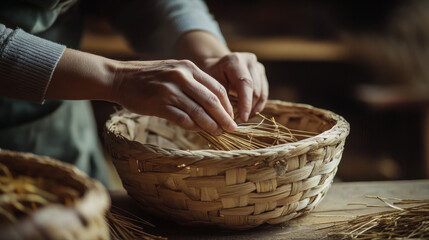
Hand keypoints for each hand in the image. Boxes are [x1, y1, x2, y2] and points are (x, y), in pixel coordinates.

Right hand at [111, 59, 236, 134]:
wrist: (119, 78)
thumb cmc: (148, 77)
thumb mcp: (173, 71)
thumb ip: (192, 82)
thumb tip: (212, 104)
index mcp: (188, 68)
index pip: (217, 88)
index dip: (227, 105)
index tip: (231, 116)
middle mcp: (182, 77)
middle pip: (212, 100)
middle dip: (224, 117)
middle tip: (231, 128)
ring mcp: (170, 90)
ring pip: (199, 111)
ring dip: (211, 125)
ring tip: (218, 133)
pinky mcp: (159, 104)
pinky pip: (183, 118)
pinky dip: (194, 127)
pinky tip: (199, 131)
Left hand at [201, 52, 268, 121]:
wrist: (215, 67)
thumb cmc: (210, 78)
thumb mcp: (211, 87)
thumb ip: (221, 100)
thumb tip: (230, 119)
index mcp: (234, 61)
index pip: (245, 84)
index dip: (246, 103)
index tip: (243, 119)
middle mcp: (249, 60)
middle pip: (255, 89)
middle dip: (249, 108)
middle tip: (240, 121)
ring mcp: (257, 66)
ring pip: (261, 92)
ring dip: (254, 108)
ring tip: (244, 118)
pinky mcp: (261, 73)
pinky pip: (264, 93)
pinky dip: (257, 105)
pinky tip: (249, 113)